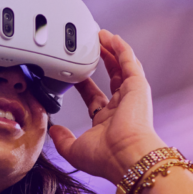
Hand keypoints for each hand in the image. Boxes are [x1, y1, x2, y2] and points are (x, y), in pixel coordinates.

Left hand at [49, 31, 166, 184]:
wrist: (126, 156)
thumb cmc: (106, 158)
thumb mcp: (74, 150)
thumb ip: (62, 140)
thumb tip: (54, 130)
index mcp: (107, 121)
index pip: (95, 97)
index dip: (84, 84)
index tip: (75, 73)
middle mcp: (121, 107)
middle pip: (111, 77)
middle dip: (102, 61)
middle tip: (91, 46)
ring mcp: (131, 95)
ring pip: (121, 66)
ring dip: (111, 50)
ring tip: (101, 35)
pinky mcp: (138, 86)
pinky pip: (130, 62)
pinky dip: (121, 49)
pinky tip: (112, 38)